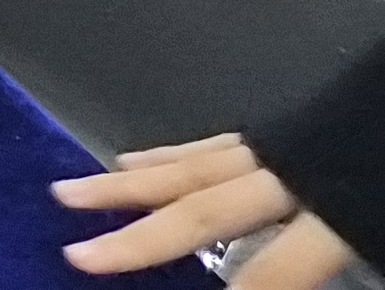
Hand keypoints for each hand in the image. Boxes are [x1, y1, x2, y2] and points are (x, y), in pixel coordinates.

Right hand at [60, 134, 360, 286]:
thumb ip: (316, 264)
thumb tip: (254, 278)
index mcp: (331, 213)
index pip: (270, 271)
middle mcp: (288, 173)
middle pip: (203, 209)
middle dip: (140, 237)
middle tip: (77, 253)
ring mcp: (277, 146)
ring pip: (194, 168)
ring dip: (130, 184)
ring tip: (74, 193)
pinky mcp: (279, 129)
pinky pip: (213, 145)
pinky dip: (168, 156)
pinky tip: (135, 159)